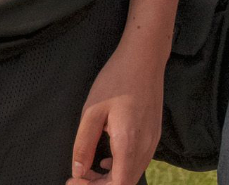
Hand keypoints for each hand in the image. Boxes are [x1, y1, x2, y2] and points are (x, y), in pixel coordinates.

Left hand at [66, 39, 163, 184]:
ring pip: (133, 173)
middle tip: (78, 176)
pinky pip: (139, 161)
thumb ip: (83, 145)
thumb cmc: (117, 79)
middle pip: (125, 183)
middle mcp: (145, 145)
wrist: (145, 56)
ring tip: (90, 169)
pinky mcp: (155, 133)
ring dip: (110, 179)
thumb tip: (78, 171)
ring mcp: (153, 139)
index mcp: (129, 141)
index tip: (74, 179)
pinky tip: (107, 158)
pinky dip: (122, 168)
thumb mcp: (92, 111)